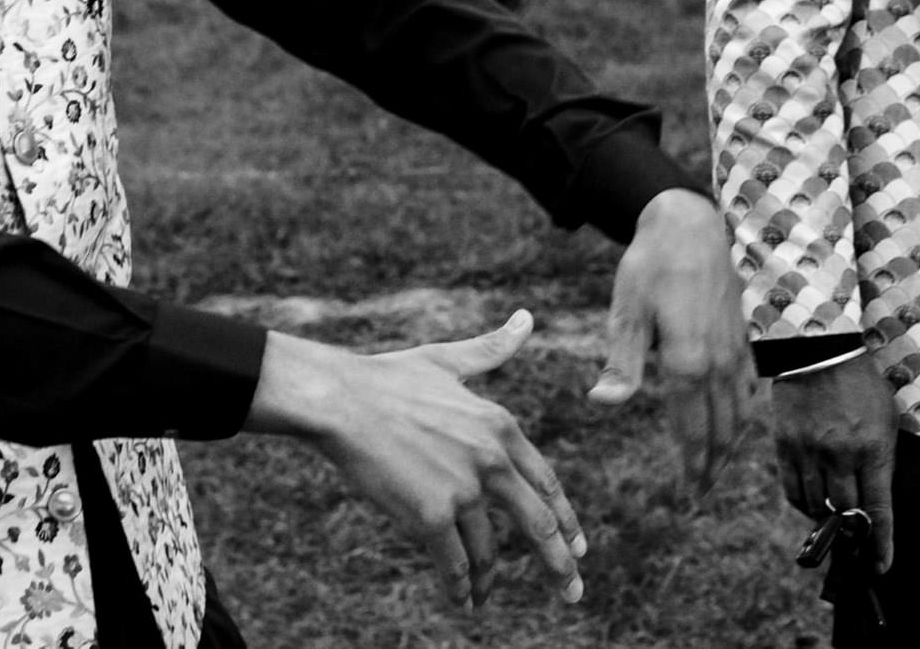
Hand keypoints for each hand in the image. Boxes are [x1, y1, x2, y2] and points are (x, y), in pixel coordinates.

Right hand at [246, 313, 584, 609]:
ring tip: (484, 595)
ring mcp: (462, 490)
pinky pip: (454, 564)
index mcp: (500, 425)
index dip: (564, 519)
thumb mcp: (449, 360)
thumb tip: (527, 318)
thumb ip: (493, 349)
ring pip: (488, 549)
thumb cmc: (389, 377)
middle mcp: (491, 459)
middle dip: (558, 563)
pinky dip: (460, 586)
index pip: (546, 482)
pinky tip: (462, 601)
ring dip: (488, 578)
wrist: (341, 400)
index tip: (577, 547)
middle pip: (538, 523)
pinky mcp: (430, 517)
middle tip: (572, 591)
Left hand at [587, 190, 754, 494]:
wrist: (690, 224)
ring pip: (739, 412)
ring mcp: (736, 349)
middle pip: (720, 429)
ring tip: (716, 470)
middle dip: (711, 466)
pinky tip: (736, 425)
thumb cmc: (651, 265)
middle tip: (700, 495)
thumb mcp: (626, 311)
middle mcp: (718, 361)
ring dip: (729, 446)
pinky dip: (743, 416)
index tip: (687, 495)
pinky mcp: (744, 336)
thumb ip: (622, 362)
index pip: (691, 428)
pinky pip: (749, 388)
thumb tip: (603, 403)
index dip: (690, 465)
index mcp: (687, 360)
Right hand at [773, 352, 897, 572]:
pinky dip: (802, 504)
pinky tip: (811, 501)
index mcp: (872, 449)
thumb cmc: (861, 386)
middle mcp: (840, 455)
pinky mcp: (785, 446)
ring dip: (825, 519)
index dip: (880, 543)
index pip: (878, 509)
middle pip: (844, 514)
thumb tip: (873, 501)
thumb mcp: (886, 421)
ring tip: (833, 520)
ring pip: (815, 507)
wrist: (819, 351)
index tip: (881, 566)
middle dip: (852, 536)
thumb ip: (881, 460)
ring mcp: (809, 452)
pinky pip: (792, 491)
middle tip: (855, 547)